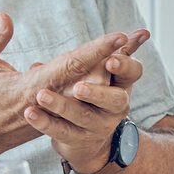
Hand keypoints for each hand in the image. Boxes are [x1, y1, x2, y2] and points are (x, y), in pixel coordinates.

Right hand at [0, 14, 138, 155]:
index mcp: (33, 86)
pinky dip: (100, 77)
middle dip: (114, 58)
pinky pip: (84, 93)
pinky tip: (114, 62)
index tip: (119, 38)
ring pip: (90, 86)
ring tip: (131, 46)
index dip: (97, 51)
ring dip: (111, 68)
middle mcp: (52, 98)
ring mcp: (58, 107)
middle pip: (91, 77)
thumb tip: (5, 17)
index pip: (73, 65)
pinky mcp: (60, 111)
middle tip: (135, 37)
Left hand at [23, 29, 149, 173]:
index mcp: (122, 84)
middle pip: (116, 100)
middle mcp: (117, 106)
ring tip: (42, 95)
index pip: (133, 72)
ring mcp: (100, 126)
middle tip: (78, 88)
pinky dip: (45, 122)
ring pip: (84, 116)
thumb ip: (114, 51)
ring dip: (62, 105)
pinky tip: (30, 112)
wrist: (85, 140)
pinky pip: (62, 131)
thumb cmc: (92, 95)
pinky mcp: (80, 140)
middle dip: (97, 93)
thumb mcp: (105, 73)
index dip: (125, 65)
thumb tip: (143, 32)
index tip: (110, 59)